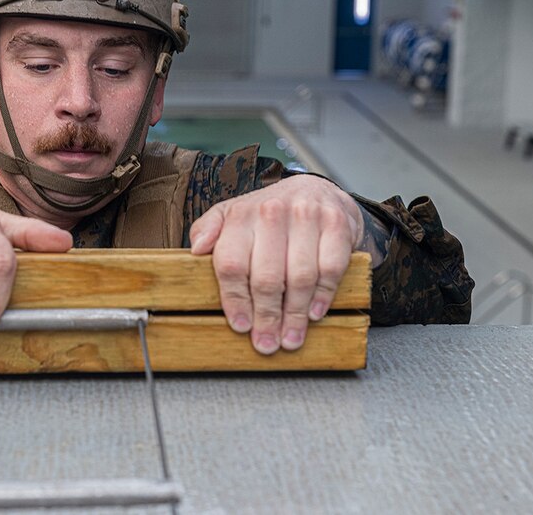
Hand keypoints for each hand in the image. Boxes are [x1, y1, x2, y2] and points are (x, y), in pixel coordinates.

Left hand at [188, 176, 362, 355]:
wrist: (315, 190)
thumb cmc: (268, 212)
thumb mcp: (231, 215)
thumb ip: (209, 230)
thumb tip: (196, 249)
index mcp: (241, 215)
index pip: (232, 264)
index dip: (234, 300)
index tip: (240, 325)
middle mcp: (272, 213)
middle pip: (266, 277)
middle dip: (266, 317)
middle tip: (266, 342)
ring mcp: (307, 217)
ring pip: (299, 277)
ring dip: (295, 314)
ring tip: (291, 337)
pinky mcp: (337, 224)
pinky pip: (330, 268)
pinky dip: (323, 295)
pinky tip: (314, 312)